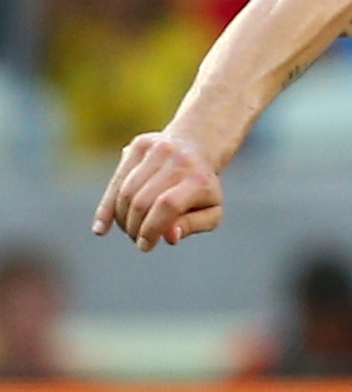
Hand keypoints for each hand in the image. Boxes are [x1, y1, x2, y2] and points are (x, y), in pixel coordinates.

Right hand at [92, 131, 224, 250]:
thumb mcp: (210, 212)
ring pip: (126, 191)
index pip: (168, 206)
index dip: (152, 228)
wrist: (197, 147)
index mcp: (199, 180)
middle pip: (143, 200)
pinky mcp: (139, 146)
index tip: (145, 245)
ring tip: (130, 230)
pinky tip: (100, 228)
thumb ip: (191, 225)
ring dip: (122, 218)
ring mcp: (158, 150)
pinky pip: (116, 179)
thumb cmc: (203, 189)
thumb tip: (169, 236)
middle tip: (137, 239)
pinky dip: (107, 206)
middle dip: (135, 226)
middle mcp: (179, 161)